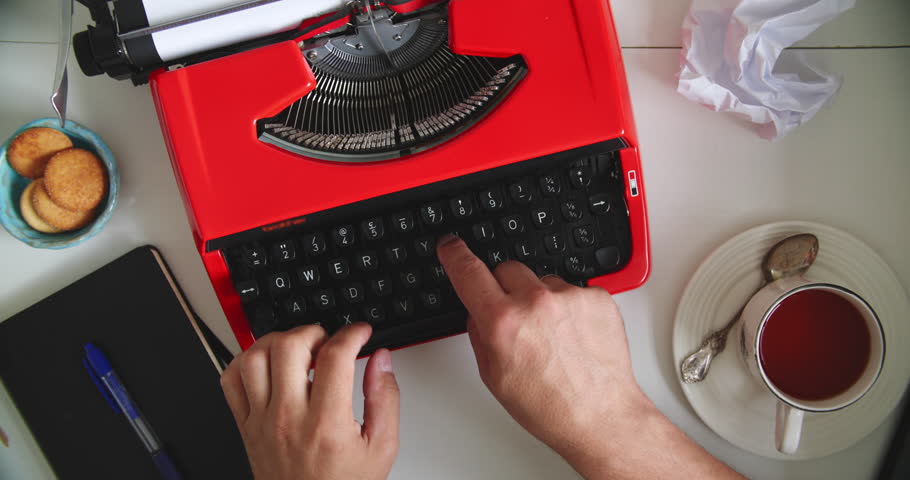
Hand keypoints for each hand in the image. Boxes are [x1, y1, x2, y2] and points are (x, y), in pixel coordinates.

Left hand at [220, 323, 399, 479]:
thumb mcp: (381, 447)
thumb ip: (385, 399)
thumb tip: (381, 361)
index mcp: (326, 423)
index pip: (335, 356)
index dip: (352, 333)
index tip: (360, 333)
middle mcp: (289, 418)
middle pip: (289, 347)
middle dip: (313, 331)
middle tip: (328, 340)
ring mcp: (262, 421)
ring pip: (254, 357)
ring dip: (278, 341)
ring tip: (298, 347)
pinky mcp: (245, 426)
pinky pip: (230, 381)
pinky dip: (244, 361)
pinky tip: (267, 364)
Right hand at [437, 235, 743, 479]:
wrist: (600, 416)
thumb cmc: (549, 406)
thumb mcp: (494, 376)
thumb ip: (480, 333)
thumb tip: (477, 310)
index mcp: (502, 321)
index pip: (468, 271)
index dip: (454, 254)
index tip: (451, 245)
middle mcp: (535, 302)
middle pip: (507, 269)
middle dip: (505, 288)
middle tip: (515, 319)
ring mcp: (569, 296)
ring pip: (542, 279)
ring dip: (540, 299)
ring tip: (552, 336)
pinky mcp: (596, 296)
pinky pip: (572, 289)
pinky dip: (569, 307)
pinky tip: (572, 335)